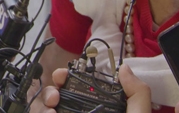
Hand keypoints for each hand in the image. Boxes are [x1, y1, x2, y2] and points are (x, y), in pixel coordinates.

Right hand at [33, 64, 150, 112]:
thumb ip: (137, 94)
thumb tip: (125, 69)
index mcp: (99, 110)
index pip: (77, 89)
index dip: (66, 78)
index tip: (62, 74)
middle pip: (56, 97)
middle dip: (51, 90)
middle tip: (55, 94)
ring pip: (44, 109)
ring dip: (43, 105)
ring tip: (51, 110)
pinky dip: (40, 112)